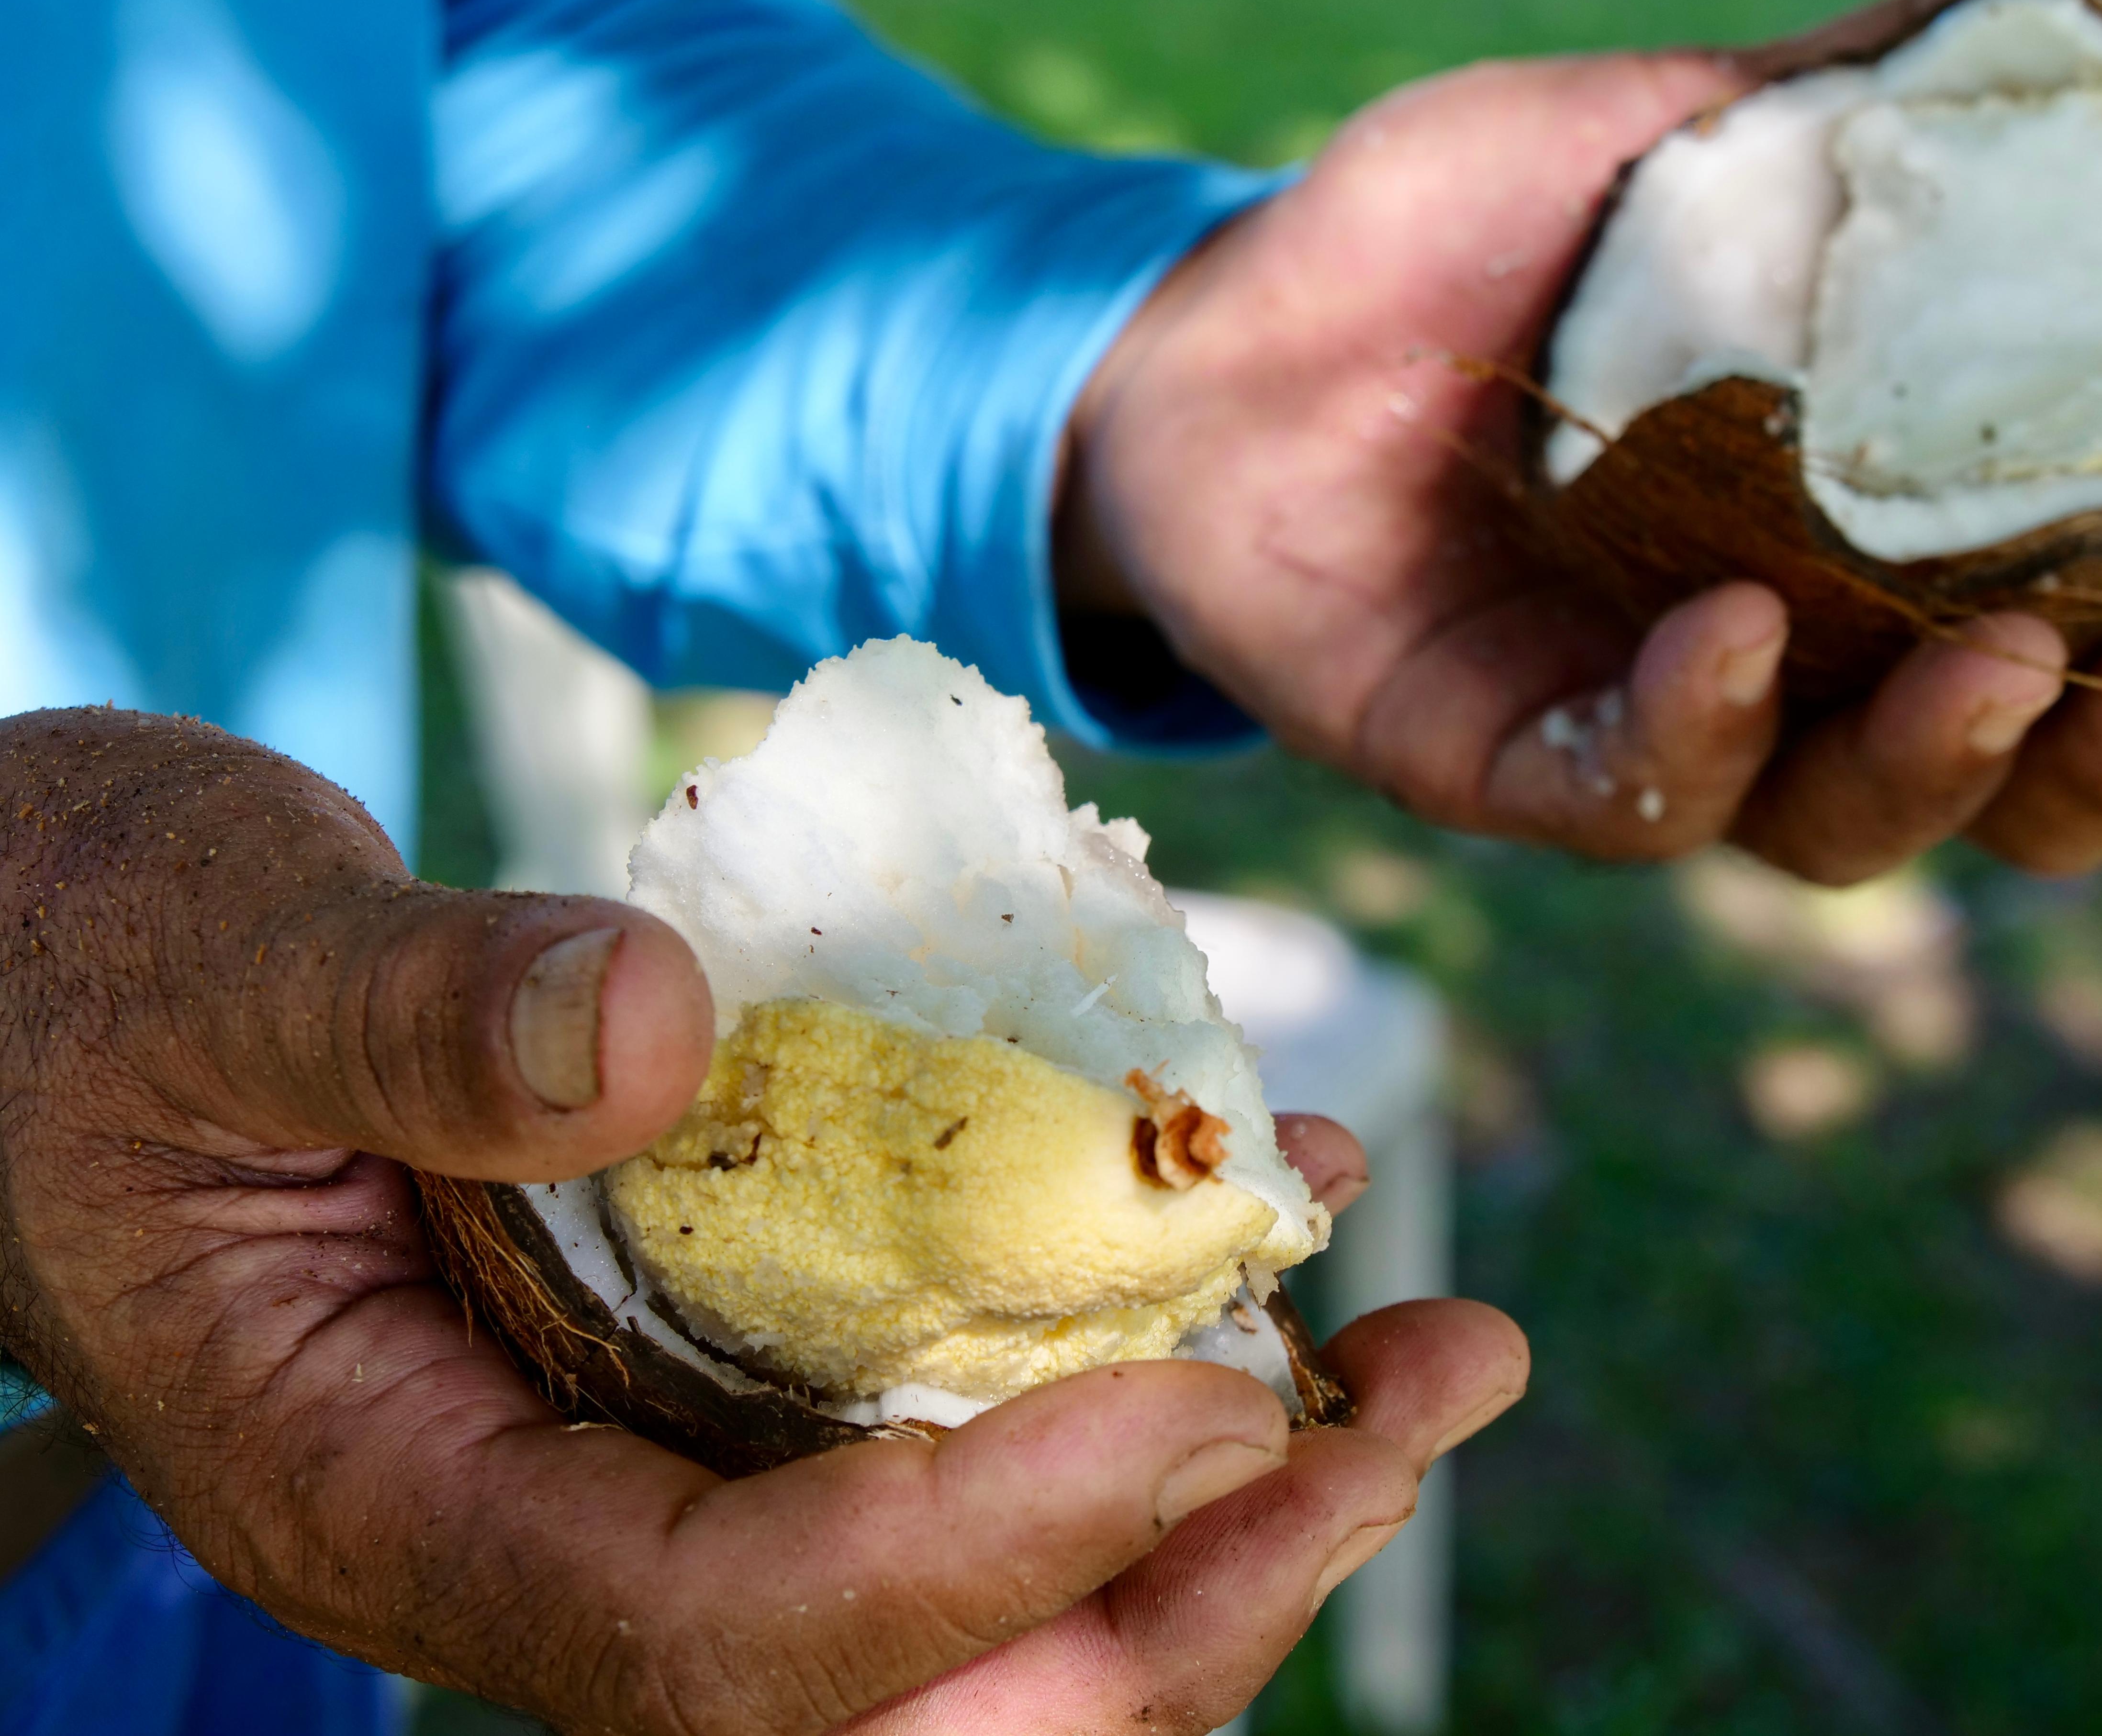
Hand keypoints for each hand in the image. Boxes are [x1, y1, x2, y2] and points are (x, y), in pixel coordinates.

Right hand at [0, 710, 1524, 1733]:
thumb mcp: (223, 973)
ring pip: (974, 1575)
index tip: (1201, 1411)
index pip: (722, 1635)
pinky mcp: (728, 1354)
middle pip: (906, 1683)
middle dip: (1178, 1590)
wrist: (73, 975)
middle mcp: (554, 1529)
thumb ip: (416, 1018)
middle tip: (1403, 1427)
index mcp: (400, 1504)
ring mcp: (655, 1452)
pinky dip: (1132, 1342)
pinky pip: (957, 1416)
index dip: (971, 1557)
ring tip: (1428, 1356)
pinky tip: (1274, 1224)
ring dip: (1219, 1486)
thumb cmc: (96, 973)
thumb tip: (662, 1038)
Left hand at [1060, 0, 2101, 884]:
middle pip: (2018, 768)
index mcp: (1873, 528)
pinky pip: (1638, 797)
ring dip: (1952, 758)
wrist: (1221, 326)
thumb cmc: (1451, 236)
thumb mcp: (1687, 129)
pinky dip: (1700, 731)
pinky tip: (1730, 631)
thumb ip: (1906, 86)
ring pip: (1849, 820)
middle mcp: (1794, 653)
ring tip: (2014, 654)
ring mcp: (1653, 722)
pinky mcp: (1509, 765)